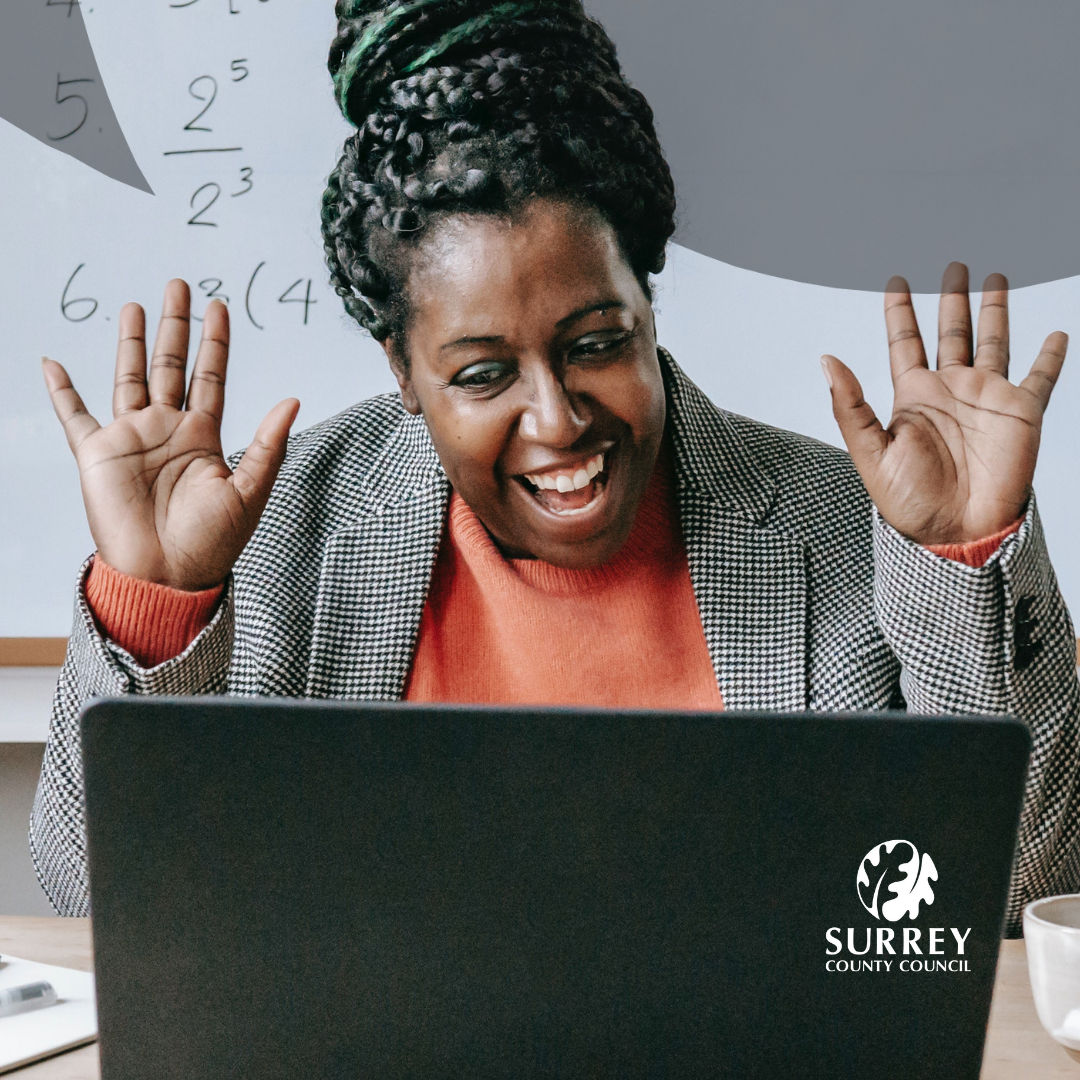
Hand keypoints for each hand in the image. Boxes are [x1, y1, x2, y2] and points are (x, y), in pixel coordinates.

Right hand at [43, 279, 299, 589]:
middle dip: (175, 326)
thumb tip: (293, 399)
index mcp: (204, 438)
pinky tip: (53, 365)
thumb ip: (269, 444)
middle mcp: (168, 431)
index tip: (218, 306)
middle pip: (171, 365)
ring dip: (131, 342)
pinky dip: (62, 391)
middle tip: (180, 285)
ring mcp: (132, 438)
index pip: (211, 377)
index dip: (215, 342)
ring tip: (135, 305)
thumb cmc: (211, 544)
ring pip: (130, 377)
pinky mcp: (98, 454)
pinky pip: (75, 416)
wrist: (166, 576)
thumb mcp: (249, 491)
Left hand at [821, 262, 1066, 544]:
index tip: (896, 281)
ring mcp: (986, 398)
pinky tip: (1055, 333)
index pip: (905, 342)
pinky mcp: (1021, 412)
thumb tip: (826, 360)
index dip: (900, 312)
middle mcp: (950, 391)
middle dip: (952, 299)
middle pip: (951, 332)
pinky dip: (1050, 355)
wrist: (955, 531)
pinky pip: (1040, 377)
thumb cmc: (909, 502)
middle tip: (954, 265)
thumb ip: (850, 406)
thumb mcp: (871, 452)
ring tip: (996, 277)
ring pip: (993, 341)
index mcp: (913, 397)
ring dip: (994, 311)